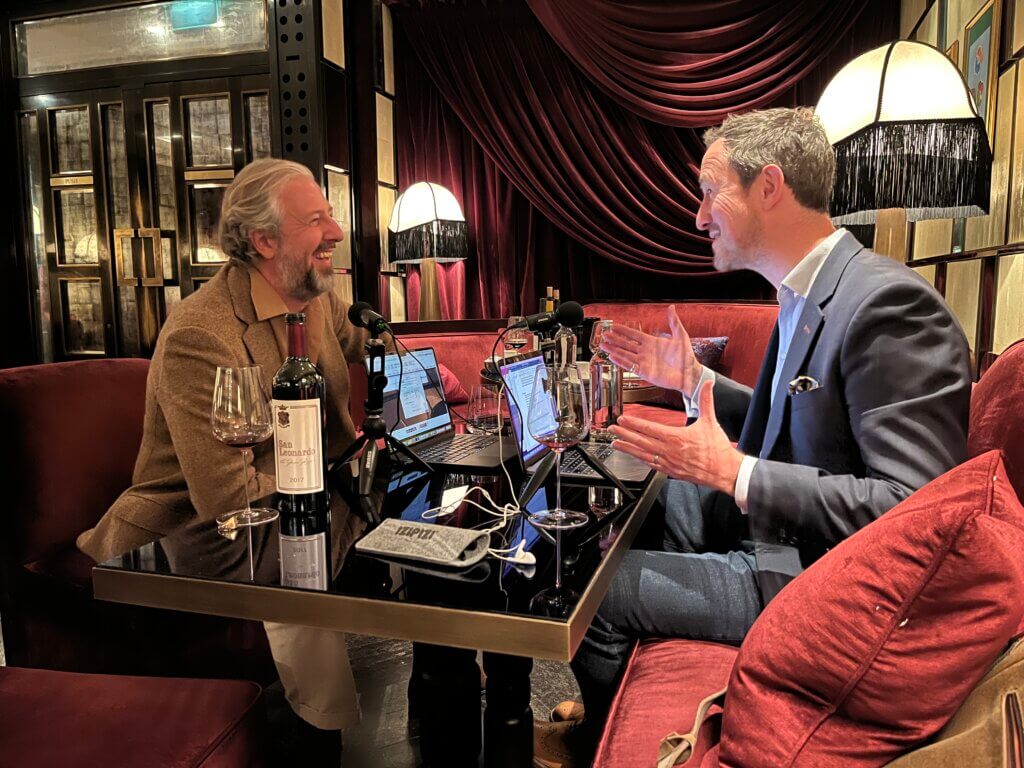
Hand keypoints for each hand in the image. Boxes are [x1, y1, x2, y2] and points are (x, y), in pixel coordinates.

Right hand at [600, 306, 702, 395]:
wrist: (689, 373)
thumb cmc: (686, 356)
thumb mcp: (680, 336)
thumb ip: (674, 322)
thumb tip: (671, 307)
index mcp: (652, 342)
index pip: (634, 335)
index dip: (623, 331)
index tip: (613, 326)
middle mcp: (645, 352)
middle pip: (626, 344)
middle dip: (614, 340)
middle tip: (604, 335)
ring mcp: (644, 362)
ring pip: (625, 354)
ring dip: (614, 350)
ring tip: (603, 346)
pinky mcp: (644, 372)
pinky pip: (630, 366)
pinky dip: (621, 361)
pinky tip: (613, 356)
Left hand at [609, 380, 742, 494]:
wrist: (724, 471)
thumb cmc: (717, 449)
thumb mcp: (710, 421)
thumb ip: (706, 400)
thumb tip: (707, 383)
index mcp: (676, 437)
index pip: (649, 428)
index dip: (634, 423)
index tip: (622, 419)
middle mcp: (668, 451)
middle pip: (640, 441)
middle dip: (624, 434)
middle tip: (611, 429)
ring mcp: (668, 463)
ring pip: (642, 454)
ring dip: (627, 448)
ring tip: (615, 443)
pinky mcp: (670, 471)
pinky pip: (650, 464)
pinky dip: (639, 458)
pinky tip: (633, 455)